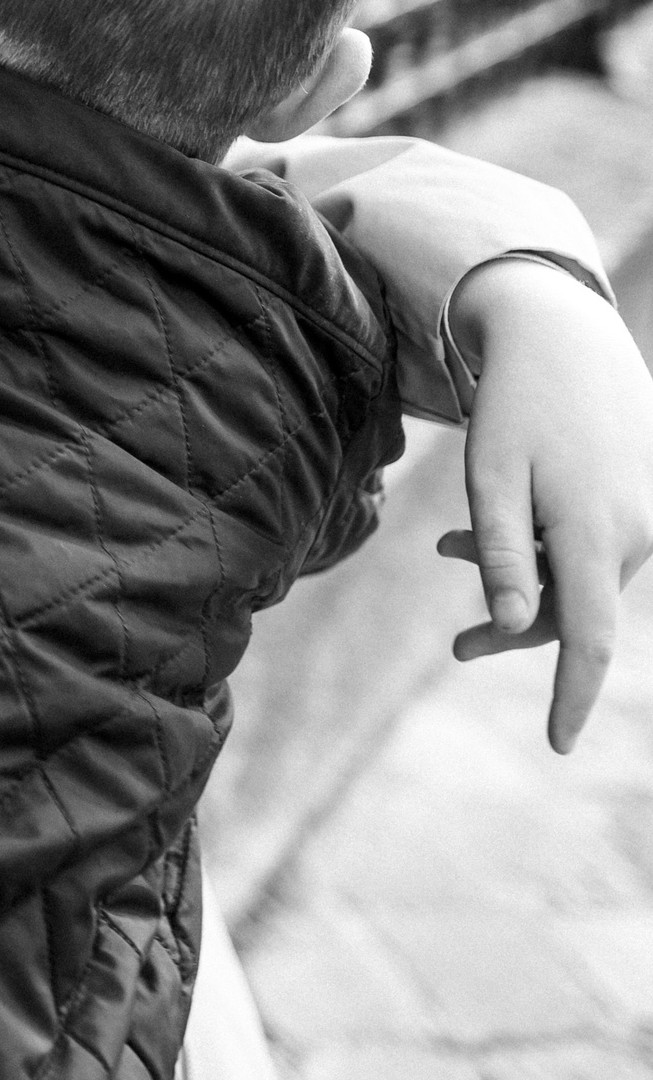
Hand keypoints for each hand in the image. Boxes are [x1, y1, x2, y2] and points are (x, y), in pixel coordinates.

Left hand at [437, 256, 652, 751]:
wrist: (563, 335)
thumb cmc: (515, 407)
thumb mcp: (491, 479)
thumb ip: (504, 553)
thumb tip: (516, 622)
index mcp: (599, 534)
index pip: (590, 638)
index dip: (572, 694)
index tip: (557, 744)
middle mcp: (638, 532)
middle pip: (576, 612)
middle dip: (515, 628)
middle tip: (457, 646)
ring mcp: (648, 515)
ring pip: (579, 577)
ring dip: (521, 576)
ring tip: (447, 546)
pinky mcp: (642, 498)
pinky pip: (589, 546)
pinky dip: (542, 547)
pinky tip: (488, 524)